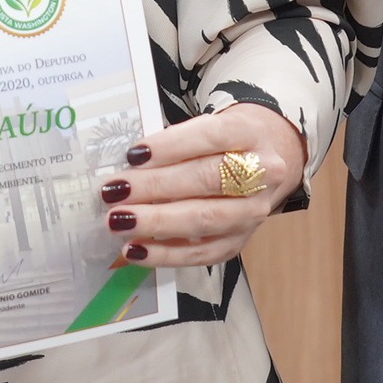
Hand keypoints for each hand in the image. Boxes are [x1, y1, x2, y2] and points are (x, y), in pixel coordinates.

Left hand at [94, 102, 307, 269]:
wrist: (266, 161)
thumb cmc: (222, 143)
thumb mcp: (205, 127)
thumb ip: (172, 145)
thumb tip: (128, 168)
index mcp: (249, 133)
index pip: (211, 137)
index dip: (171, 146)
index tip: (133, 155)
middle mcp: (262, 173)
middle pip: (207, 180)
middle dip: (156, 187)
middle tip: (116, 191)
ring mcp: (253, 212)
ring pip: (205, 219)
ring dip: (157, 222)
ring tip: (119, 221)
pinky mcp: (239, 242)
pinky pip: (201, 253)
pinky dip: (165, 254)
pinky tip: (135, 249)